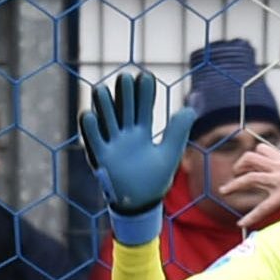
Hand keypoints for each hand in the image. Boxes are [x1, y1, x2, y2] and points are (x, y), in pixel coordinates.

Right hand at [78, 71, 197, 243]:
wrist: (141, 203)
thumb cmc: (155, 179)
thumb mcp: (169, 153)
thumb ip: (177, 131)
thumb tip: (191, 109)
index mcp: (142, 133)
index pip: (143, 109)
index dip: (144, 94)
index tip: (145, 76)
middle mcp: (126, 136)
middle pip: (124, 111)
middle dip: (124, 95)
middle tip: (125, 76)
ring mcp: (113, 146)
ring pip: (107, 122)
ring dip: (104, 107)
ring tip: (101, 89)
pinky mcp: (102, 159)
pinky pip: (94, 142)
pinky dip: (91, 129)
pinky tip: (89, 114)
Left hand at [223, 143, 279, 229]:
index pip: (262, 150)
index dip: (252, 157)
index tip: (245, 164)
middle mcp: (279, 167)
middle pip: (250, 158)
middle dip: (238, 167)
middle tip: (233, 176)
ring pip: (249, 177)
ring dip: (234, 185)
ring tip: (225, 192)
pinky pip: (263, 207)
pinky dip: (250, 216)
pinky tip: (242, 224)